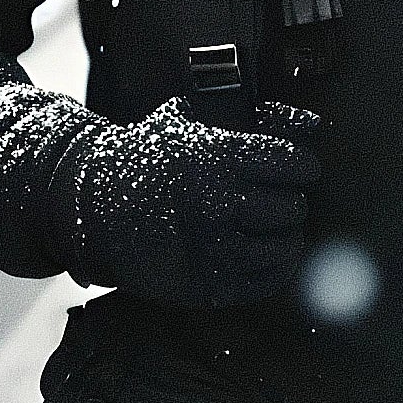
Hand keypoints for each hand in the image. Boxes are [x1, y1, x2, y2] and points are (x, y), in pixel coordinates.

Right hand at [60, 95, 322, 306]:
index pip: (293, 163)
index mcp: (218, 157)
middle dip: (291, 201)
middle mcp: (219, 201)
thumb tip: (312, 122)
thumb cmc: (144, 157)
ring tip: (273, 228)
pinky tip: (268, 254)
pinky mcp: (206, 285)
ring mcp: (212, 247)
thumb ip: (242, 117)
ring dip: (286, 236)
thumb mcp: (184, 120)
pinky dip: (277, 268)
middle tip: (280, 199)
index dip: (301, 166)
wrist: (90, 205)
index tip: (299, 168)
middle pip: (293, 207)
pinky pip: (267, 281)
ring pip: (285, 247)